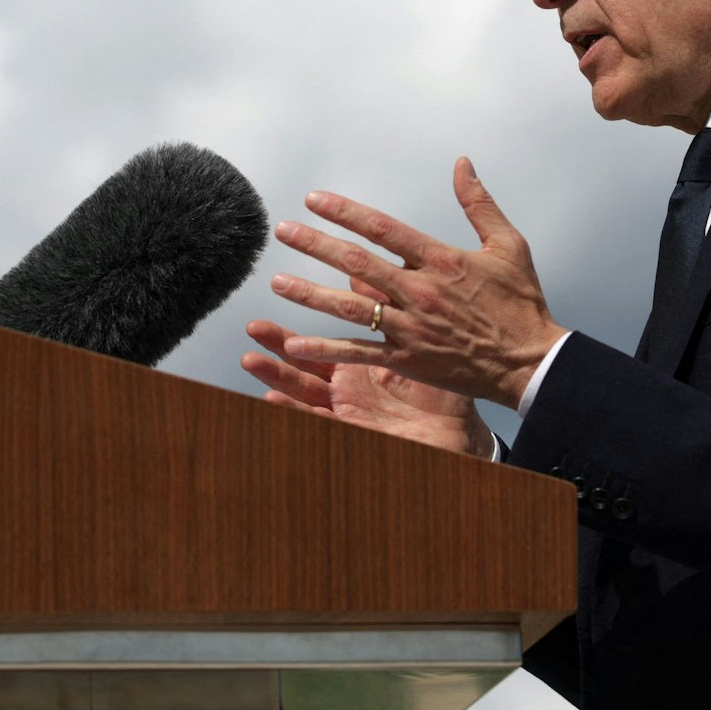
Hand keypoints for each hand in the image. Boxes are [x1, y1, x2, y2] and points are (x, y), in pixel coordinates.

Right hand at [241, 301, 494, 458]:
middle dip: (276, 347)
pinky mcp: (355, 432)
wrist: (459, 434)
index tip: (279, 296)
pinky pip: (322, 423)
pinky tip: (274, 402)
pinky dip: (297, 413)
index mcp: (359, 366)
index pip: (318, 344)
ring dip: (278, 376)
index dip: (293, 328)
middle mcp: (348, 388)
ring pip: (304, 393)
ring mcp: (350, 411)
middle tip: (253, 327)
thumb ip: (390, 312)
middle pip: (303, 366)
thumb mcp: (414, 346)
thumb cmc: (442, 393)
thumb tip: (368, 275)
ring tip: (251, 359)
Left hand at [264, 157, 567, 409]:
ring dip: (310, 294)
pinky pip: (359, 352)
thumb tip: (462, 163)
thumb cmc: (521, 304)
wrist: (531, 362)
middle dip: (315, 245)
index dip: (345, 212)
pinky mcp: (409, 359)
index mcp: (441, 260)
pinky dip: (326, 349)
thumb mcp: (508, 245)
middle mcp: (420, 292)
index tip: (315, 200)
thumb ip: (479, 203)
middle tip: (283, 231)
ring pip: (349, 307)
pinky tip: (295, 344)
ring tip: (277, 282)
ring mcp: (411, 328)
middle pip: (356, 262)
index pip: (382, 228)